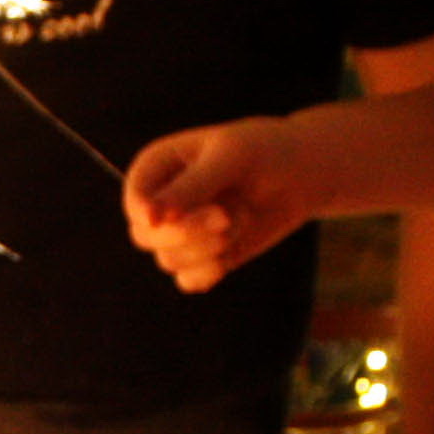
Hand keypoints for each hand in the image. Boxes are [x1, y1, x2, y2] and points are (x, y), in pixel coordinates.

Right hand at [126, 116, 317, 294]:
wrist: (299, 174)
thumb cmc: (263, 153)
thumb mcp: (230, 159)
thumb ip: (191, 187)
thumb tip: (151, 219)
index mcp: (156, 167)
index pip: (135, 201)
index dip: (148, 215)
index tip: (166, 221)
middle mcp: (160, 202)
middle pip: (145, 237)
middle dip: (188, 233)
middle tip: (225, 218)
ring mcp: (178, 232)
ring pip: (169, 260)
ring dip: (211, 247)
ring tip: (241, 217)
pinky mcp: (200, 257)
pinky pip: (188, 280)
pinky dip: (210, 271)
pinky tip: (230, 255)